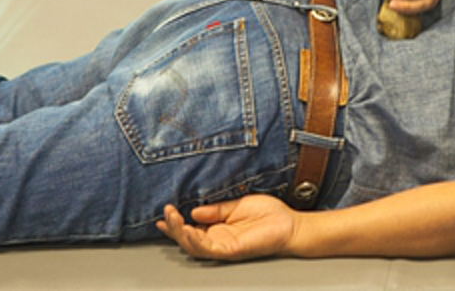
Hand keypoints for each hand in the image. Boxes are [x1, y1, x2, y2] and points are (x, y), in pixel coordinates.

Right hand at [157, 196, 297, 260]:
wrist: (291, 224)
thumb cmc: (268, 215)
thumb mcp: (238, 204)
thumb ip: (216, 209)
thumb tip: (194, 211)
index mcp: (218, 227)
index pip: (191, 227)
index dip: (175, 222)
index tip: (164, 212)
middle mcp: (218, 239)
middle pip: (187, 239)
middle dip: (174, 227)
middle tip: (166, 213)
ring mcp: (224, 246)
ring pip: (194, 246)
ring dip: (180, 234)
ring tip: (172, 220)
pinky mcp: (232, 250)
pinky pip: (209, 249)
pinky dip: (196, 241)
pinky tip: (189, 230)